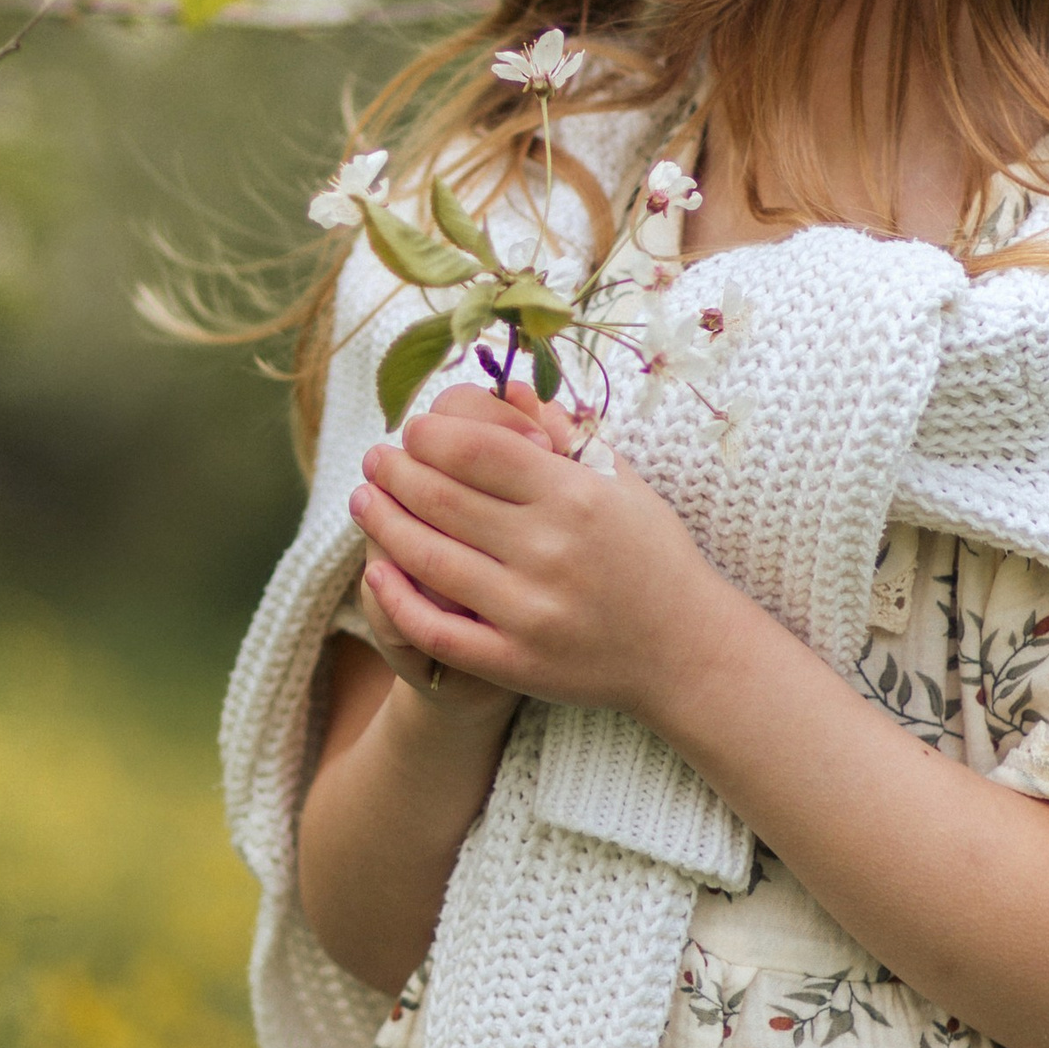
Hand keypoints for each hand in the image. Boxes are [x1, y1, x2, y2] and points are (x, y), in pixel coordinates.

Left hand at [348, 381, 734, 719]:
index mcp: (576, 494)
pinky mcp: (516, 663)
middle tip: (375, 458)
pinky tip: (377, 571)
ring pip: (428, 559)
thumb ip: (563, 435)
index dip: (429, 434)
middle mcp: (550, 548)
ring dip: (382, 524)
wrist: (685, 650)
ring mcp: (530, 610)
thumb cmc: (651, 553)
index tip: (413, 430)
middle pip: (441, 498)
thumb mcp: (620, 481)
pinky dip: (397, 599)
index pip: (475, 448)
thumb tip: (506, 384)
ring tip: (363, 501)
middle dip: (394, 471)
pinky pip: (436, 630)